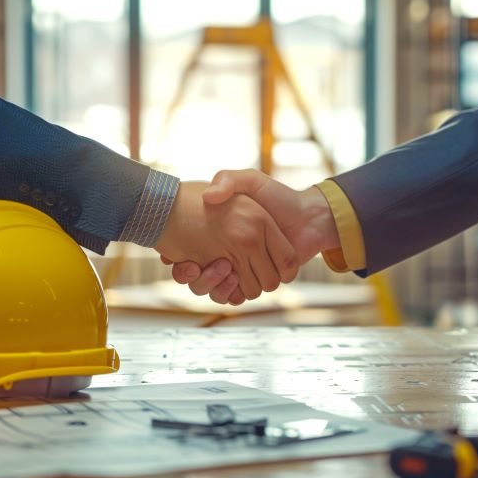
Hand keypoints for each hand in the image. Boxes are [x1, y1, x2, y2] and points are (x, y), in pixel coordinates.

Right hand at [170, 170, 339, 303]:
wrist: (308, 217)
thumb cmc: (278, 197)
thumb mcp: (249, 180)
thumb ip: (228, 180)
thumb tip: (207, 197)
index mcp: (219, 235)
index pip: (184, 254)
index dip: (177, 259)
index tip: (170, 255)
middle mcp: (226, 255)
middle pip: (196, 278)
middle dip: (194, 275)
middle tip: (191, 266)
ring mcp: (240, 270)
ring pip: (213, 290)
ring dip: (212, 283)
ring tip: (220, 267)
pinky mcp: (255, 283)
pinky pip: (233, 297)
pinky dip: (229, 292)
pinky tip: (230, 276)